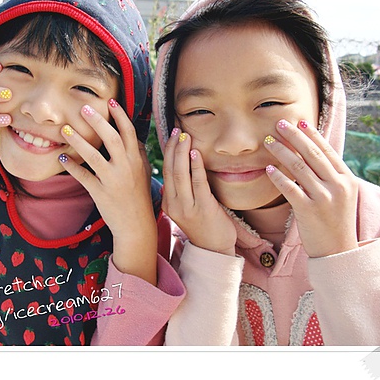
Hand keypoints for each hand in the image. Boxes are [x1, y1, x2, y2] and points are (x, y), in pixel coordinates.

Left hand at [57, 99, 157, 283]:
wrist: (136, 224)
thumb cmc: (138, 196)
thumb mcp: (143, 172)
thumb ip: (139, 153)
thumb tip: (134, 135)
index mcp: (136, 159)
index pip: (129, 132)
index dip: (120, 115)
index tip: (110, 101)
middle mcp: (125, 167)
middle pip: (111, 138)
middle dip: (97, 121)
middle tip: (83, 108)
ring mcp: (112, 180)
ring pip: (94, 156)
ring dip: (78, 141)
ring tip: (65, 130)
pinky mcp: (100, 192)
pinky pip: (83, 176)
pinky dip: (72, 167)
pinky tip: (62, 157)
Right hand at [162, 129, 237, 255]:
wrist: (214, 249)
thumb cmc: (203, 226)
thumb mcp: (185, 208)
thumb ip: (179, 191)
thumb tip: (175, 169)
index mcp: (167, 203)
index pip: (165, 171)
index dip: (169, 151)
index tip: (172, 135)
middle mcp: (173, 204)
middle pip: (171, 170)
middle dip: (174, 148)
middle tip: (177, 130)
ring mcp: (187, 207)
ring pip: (181, 174)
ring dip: (183, 153)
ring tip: (185, 136)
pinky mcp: (203, 208)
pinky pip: (198, 183)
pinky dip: (196, 166)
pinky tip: (197, 153)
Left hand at [264, 119, 358, 257]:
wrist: (337, 251)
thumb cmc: (335, 221)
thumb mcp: (341, 196)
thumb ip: (330, 176)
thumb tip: (313, 154)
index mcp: (346, 179)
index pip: (327, 151)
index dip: (311, 134)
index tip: (299, 121)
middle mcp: (337, 186)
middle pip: (312, 154)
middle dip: (294, 136)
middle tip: (279, 124)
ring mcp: (324, 198)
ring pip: (299, 167)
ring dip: (282, 151)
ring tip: (268, 142)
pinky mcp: (309, 210)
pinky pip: (290, 188)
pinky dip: (278, 176)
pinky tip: (268, 168)